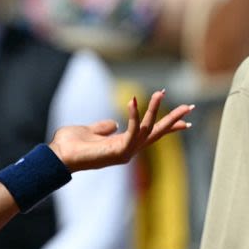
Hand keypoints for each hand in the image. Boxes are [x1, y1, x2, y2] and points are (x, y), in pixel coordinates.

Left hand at [49, 89, 193, 171]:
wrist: (58, 156)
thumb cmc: (70, 145)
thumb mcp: (91, 131)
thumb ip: (103, 127)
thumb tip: (114, 123)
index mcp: (123, 145)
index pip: (150, 135)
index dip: (167, 128)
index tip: (186, 122)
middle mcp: (127, 150)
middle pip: (156, 133)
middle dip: (173, 120)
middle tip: (190, 107)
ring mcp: (124, 152)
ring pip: (147, 128)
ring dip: (155, 110)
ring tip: (161, 92)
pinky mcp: (118, 152)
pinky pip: (132, 130)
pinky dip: (134, 115)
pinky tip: (132, 100)